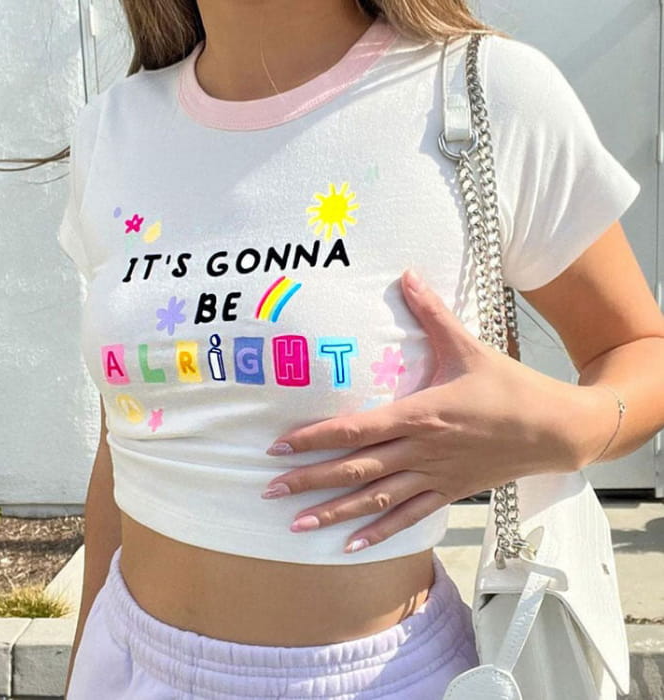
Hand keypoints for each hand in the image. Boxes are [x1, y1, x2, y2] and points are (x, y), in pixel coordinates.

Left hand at [261, 269, 605, 553]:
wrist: (555, 429)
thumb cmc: (510, 387)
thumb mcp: (469, 347)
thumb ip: (432, 314)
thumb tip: (407, 274)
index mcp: (419, 414)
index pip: (354, 430)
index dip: (313, 439)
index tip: (278, 447)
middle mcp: (420, 450)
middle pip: (354, 470)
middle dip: (309, 481)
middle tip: (268, 492)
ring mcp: (433, 476)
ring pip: (375, 500)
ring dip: (334, 513)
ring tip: (297, 525)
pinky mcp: (449, 492)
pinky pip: (408, 518)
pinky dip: (379, 533)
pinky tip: (352, 546)